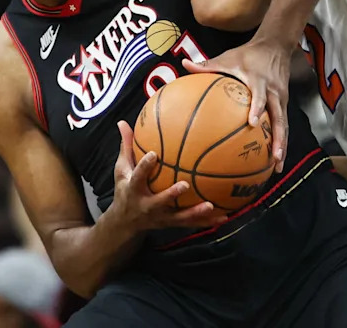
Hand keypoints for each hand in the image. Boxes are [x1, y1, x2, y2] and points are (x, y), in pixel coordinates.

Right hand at [111, 122, 226, 231]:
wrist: (125, 222)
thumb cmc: (126, 190)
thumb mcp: (122, 170)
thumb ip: (126, 147)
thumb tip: (123, 122)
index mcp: (135, 190)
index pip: (138, 176)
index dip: (144, 166)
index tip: (153, 154)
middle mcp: (148, 205)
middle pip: (160, 201)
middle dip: (171, 195)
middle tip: (185, 184)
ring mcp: (161, 216)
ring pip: (179, 216)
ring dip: (195, 212)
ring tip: (210, 205)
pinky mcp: (171, 223)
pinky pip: (191, 223)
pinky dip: (207, 221)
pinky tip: (223, 216)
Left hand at [183, 38, 289, 171]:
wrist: (276, 46)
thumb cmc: (249, 54)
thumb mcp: (228, 57)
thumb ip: (207, 65)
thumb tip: (183, 64)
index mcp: (260, 81)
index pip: (260, 97)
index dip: (257, 109)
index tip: (253, 124)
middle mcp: (274, 93)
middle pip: (280, 118)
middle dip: (278, 139)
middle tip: (274, 158)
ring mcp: (281, 99)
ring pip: (284, 125)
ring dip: (282, 145)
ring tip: (277, 166)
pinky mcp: (284, 103)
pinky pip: (284, 124)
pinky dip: (281, 140)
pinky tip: (275, 157)